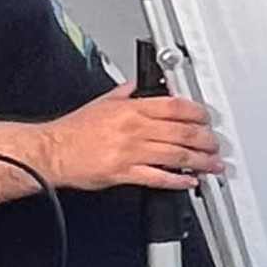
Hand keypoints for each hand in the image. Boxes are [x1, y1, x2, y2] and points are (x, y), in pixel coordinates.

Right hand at [43, 89, 226, 192]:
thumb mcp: (103, 101)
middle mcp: (134, 129)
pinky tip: (189, 181)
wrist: (52, 151)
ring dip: (200, 161)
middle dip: (205, 140)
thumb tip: (144, 85)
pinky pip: (158, 177)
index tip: (206, 118)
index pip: (175, 106)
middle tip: (215, 144)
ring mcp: (131, 152)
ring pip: (176, 155)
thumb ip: (127, 92)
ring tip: (212, 164)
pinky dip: (178, 180)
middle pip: (182, 132)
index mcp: (131, 109)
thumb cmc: (74, 130)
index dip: (197, 113)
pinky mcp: (124, 173)